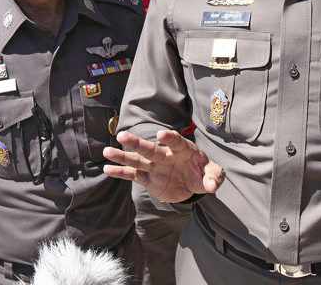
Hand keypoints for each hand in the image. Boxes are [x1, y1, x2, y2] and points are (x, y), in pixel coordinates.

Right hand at [103, 130, 224, 202]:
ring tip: (107, 151)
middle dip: (136, 143)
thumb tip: (212, 186)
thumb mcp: (213, 174)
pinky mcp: (148, 179)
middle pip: (150, 149)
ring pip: (137, 160)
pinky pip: (133, 175)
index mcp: (183, 150)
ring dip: (122, 156)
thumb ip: (214, 178)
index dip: (169, 138)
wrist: (192, 183)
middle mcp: (165, 155)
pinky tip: (107, 169)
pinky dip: (121, 172)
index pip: (175, 142)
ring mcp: (155, 166)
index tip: (159, 135)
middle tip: (122, 135)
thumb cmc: (203, 173)